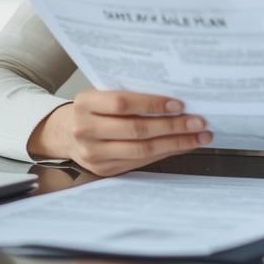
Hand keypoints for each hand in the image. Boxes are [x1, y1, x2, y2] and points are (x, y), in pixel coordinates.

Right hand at [27, 90, 212, 175]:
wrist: (65, 133)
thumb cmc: (93, 109)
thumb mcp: (102, 94)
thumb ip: (130, 95)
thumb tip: (176, 101)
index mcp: (85, 103)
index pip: (122, 103)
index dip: (152, 104)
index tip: (180, 104)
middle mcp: (86, 129)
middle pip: (136, 129)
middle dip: (173, 126)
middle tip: (199, 121)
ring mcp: (93, 153)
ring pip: (141, 150)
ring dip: (175, 143)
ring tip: (199, 136)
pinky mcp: (104, 169)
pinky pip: (140, 162)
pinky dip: (165, 153)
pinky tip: (182, 146)